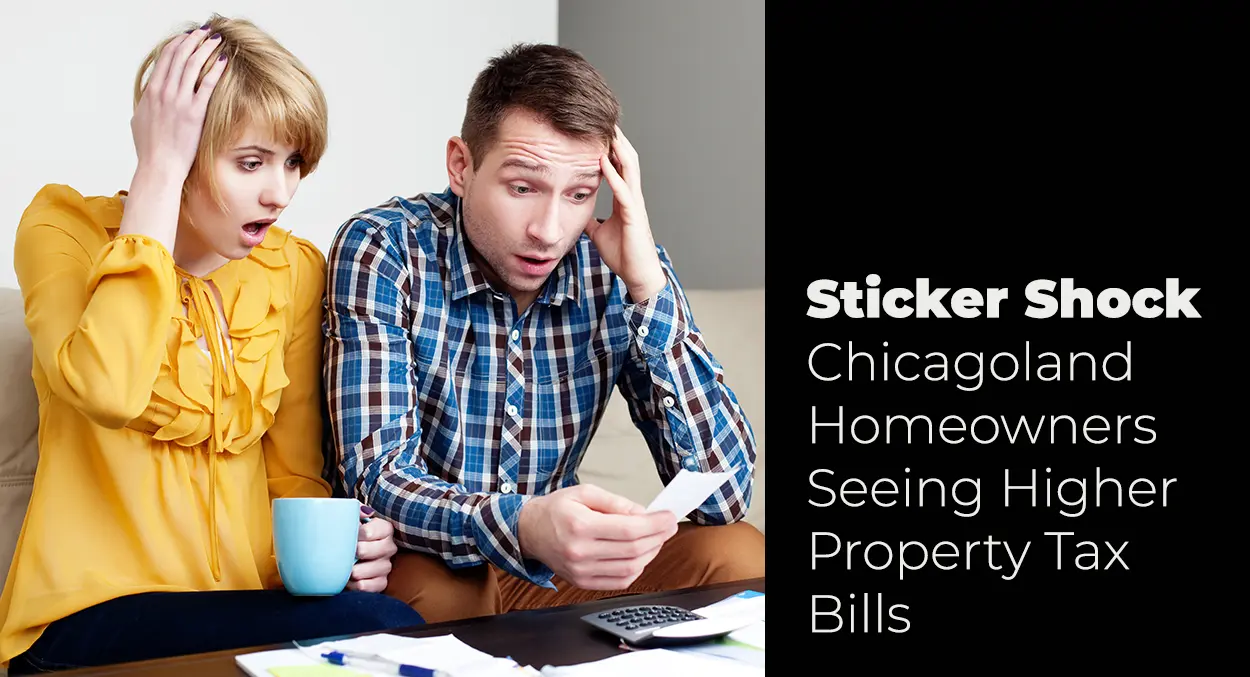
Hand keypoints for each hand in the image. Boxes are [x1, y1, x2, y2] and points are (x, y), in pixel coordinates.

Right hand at [130, 25, 226, 181]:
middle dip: (193, 40)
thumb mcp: (140, 120)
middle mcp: (164, 92)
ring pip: (193, 66)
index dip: (178, 44)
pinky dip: (215, 70)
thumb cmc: (150, 148)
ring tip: (217, 40)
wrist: (159, 166)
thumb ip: (145, 103)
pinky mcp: (194, 113)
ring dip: (206, 49)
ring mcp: (179, 102)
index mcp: (151, 91)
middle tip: (205, 32)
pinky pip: (206, 85)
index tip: (188, 37)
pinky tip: (224, 61)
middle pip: (179, 56)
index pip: (165, 59)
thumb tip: (148, 96)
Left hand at [348, 505, 397, 592]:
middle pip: (377, 549)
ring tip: (347, 570)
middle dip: (360, 552)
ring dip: (359, 571)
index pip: (379, 529)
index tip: (353, 535)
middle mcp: (389, 547)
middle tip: (349, 553)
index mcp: (384, 529)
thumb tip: (365, 512)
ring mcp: (386, 565)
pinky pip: (376, 586)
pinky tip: (350, 582)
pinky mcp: (381, 582)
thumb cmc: (348, 534)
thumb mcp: (351, 519)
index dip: (363, 533)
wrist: (343, 554)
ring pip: (378, 569)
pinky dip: (361, 586)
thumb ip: (356, 511)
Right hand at [518, 484, 678, 589]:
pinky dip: (636, 569)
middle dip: (658, 537)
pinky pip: (619, 581)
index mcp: (580, 526)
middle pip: (633, 550)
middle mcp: (580, 552)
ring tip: (655, 539)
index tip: (669, 517)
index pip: (629, 530)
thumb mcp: (585, 493)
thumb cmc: (556, 510)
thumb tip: (644, 513)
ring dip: (650, 554)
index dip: (656, 525)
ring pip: (630, 569)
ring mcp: (580, 571)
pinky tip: (639, 555)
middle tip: (668, 526)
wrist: (530, 531)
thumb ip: (617, 503)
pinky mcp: (582, 582)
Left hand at [585, 126, 667, 302]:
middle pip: (627, 159)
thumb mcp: (599, 232)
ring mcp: (634, 204)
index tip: (599, 128)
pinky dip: (613, 175)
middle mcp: (631, 196)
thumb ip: (591, 219)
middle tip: (604, 118)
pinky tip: (603, 161)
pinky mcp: (633, 216)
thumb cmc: (623, 254)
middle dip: (617, 138)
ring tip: (607, 130)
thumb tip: (576, 212)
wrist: (637, 274)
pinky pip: (623, 190)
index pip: (619, 165)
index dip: (611, 146)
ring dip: (618, 149)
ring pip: (629, 168)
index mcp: (624, 198)